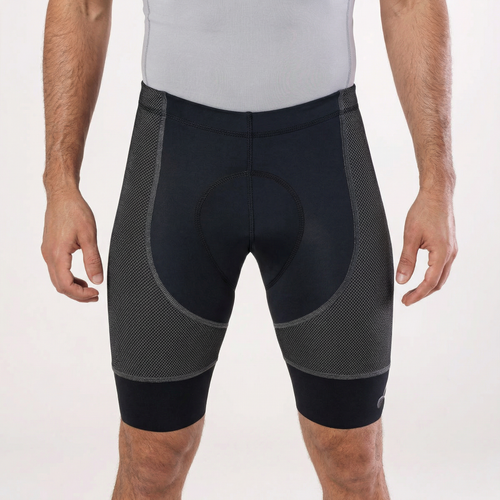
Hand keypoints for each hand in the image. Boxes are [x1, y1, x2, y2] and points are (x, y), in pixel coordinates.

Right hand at [41, 189, 102, 302]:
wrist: (62, 195)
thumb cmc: (74, 211)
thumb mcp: (89, 236)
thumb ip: (93, 260)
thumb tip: (97, 280)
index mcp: (58, 254)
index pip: (66, 285)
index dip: (81, 294)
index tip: (96, 293)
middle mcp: (49, 255)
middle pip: (60, 285)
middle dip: (77, 294)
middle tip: (95, 296)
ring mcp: (47, 252)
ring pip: (57, 279)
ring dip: (73, 287)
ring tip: (90, 289)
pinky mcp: (49, 248)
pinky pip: (56, 270)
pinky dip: (68, 278)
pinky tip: (81, 277)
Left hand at [396, 188, 457, 305]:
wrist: (437, 195)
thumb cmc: (424, 210)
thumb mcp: (410, 236)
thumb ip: (406, 260)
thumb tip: (402, 280)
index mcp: (442, 253)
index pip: (429, 282)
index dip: (417, 295)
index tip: (405, 301)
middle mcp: (450, 253)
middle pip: (438, 283)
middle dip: (422, 293)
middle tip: (407, 299)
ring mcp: (451, 249)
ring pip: (442, 275)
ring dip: (428, 285)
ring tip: (413, 290)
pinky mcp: (449, 245)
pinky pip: (443, 267)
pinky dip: (433, 275)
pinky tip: (423, 276)